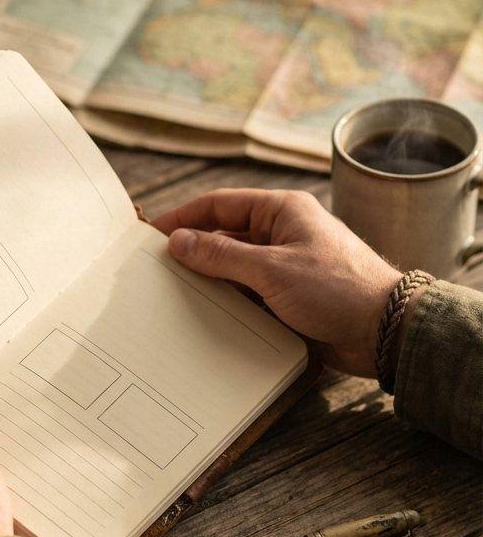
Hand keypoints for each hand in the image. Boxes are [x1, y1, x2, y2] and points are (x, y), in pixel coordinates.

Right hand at [154, 189, 403, 376]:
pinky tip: (205, 315)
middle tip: (155, 270)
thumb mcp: (272, 270)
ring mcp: (286, 266)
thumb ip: (222, 255)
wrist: (385, 332)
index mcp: (282, 210)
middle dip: (192, 252)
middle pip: (224, 236)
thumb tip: (179, 242)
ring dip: (209, 280)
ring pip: (234, 268)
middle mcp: (282, 233)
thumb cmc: (338, 289)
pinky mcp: (290, 296)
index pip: (219, 204)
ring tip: (172, 296)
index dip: (183, 217)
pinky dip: (228, 302)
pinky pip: (249, 294)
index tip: (150, 236)